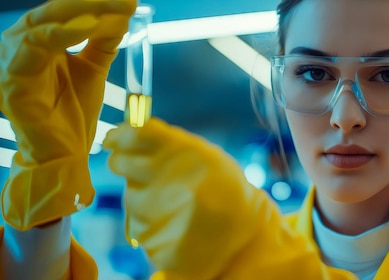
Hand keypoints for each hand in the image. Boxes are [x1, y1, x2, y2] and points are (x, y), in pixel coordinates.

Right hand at [0, 0, 135, 230]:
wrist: (65, 153)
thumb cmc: (74, 111)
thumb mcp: (93, 68)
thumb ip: (103, 40)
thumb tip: (122, 12)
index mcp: (37, 41)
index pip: (64, 11)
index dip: (96, 2)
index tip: (130, 1)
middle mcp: (19, 47)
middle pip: (51, 12)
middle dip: (90, 3)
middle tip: (124, 2)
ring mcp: (12, 63)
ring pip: (39, 25)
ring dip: (76, 15)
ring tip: (105, 14)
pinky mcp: (12, 82)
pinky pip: (32, 50)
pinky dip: (59, 35)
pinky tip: (85, 29)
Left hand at [104, 119, 262, 277]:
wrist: (246, 232)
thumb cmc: (221, 186)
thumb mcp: (204, 154)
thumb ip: (167, 143)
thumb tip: (124, 133)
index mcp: (188, 152)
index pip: (136, 135)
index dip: (119, 136)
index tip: (114, 139)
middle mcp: (174, 181)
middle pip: (123, 164)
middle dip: (125, 164)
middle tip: (138, 169)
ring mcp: (164, 214)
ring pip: (131, 198)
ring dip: (141, 196)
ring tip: (171, 202)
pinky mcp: (158, 242)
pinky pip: (139, 225)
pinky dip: (151, 222)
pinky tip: (174, 222)